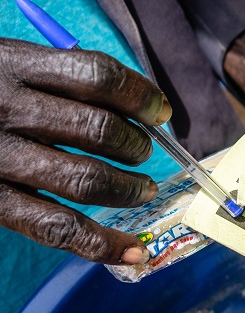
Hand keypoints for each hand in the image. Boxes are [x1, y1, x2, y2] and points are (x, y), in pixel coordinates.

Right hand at [0, 39, 172, 263]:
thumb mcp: (2, 60)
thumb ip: (58, 76)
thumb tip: (138, 108)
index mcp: (11, 64)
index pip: (97, 75)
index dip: (140, 95)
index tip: (160, 110)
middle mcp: (2, 109)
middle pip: (97, 129)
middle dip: (136, 144)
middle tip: (144, 152)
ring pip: (83, 179)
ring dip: (127, 188)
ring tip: (140, 188)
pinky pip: (53, 227)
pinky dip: (100, 243)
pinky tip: (132, 252)